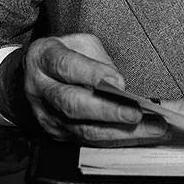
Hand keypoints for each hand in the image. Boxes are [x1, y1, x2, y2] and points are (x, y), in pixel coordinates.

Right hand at [23, 33, 168, 145]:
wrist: (33, 74)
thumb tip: (120, 85)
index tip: (119, 81)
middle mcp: (41, 89)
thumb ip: (97, 60)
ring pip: (83, 129)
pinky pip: (89, 141)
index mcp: (43, 58)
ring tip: (151, 128)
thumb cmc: (63, 54)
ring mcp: (47, 115)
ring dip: (119, 131)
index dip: (92, 73)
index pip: (66, 66)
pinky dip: (117, 139)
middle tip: (136, 113)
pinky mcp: (57, 134)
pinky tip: (141, 136)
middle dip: (108, 111)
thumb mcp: (78, 43)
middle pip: (72, 104)